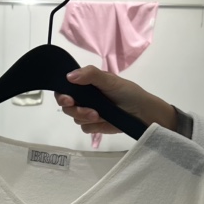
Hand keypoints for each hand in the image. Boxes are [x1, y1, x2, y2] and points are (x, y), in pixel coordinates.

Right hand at [55, 65, 177, 134]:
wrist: (142, 113)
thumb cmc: (128, 93)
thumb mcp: (110, 80)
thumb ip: (90, 75)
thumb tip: (69, 76)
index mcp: (86, 83)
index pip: (65, 88)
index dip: (62, 94)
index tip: (67, 99)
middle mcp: (85, 98)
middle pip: (67, 106)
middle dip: (75, 109)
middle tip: (87, 110)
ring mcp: (89, 112)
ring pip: (75, 118)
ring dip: (85, 117)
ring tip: (100, 115)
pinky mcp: (94, 126)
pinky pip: (84, 128)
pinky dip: (93, 126)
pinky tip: (103, 121)